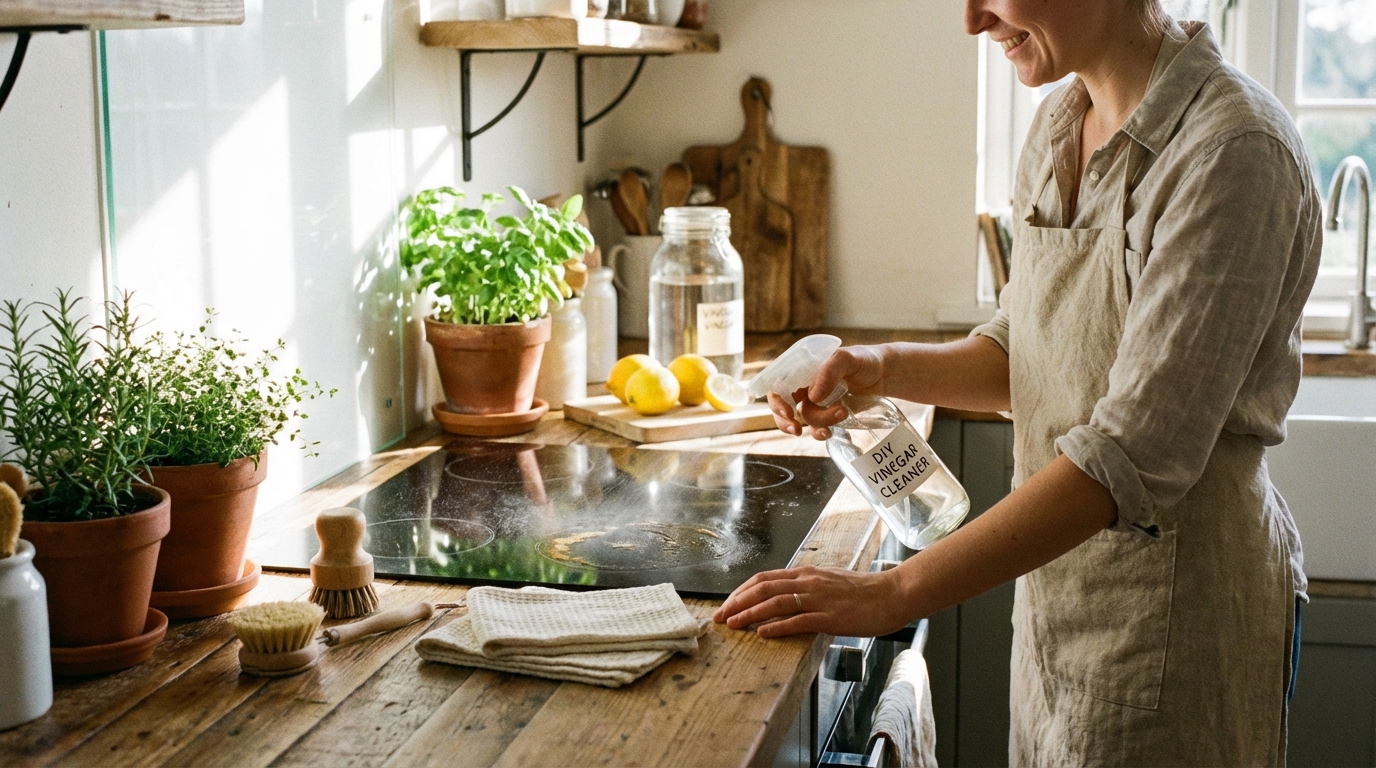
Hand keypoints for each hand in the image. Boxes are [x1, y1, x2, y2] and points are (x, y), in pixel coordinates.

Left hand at [710, 565, 912, 638]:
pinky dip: (777, 626)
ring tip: (733, 624)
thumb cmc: (862, 592)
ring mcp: (819, 599)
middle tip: (719, 617)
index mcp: (806, 574)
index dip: (741, 591)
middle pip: (763, 588)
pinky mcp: (830, 617)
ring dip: (750, 614)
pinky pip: (798, 620)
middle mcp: (808, 582)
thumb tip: (784, 598)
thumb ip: (806, 588)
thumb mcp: (828, 582)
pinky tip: (763, 633)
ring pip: (775, 602)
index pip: (764, 579)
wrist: (892, 594)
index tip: (726, 604)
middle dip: (737, 602)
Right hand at [766, 345, 885, 439]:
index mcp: (803, 368)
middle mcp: (804, 384)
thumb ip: (829, 372)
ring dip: (817, 422)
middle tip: (797, 429)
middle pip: (782, 405)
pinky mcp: (827, 414)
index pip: (778, 383)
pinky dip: (819, 432)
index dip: (776, 399)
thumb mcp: (847, 358)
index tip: (788, 411)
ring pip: (803, 418)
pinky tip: (829, 432)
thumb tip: (812, 396)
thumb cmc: (865, 360)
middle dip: (785, 420)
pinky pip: (815, 427)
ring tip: (842, 412)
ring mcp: (816, 401)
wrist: (885, 374)